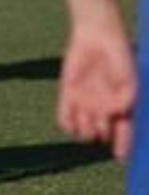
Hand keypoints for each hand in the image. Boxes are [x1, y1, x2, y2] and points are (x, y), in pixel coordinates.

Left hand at [57, 16, 135, 160]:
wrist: (99, 38)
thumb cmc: (120, 58)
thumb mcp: (129, 79)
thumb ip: (126, 99)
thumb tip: (119, 114)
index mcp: (123, 109)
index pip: (125, 135)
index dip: (123, 147)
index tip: (120, 157)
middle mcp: (104, 110)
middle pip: (102, 136)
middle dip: (102, 133)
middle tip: (103, 119)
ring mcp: (86, 104)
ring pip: (83, 132)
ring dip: (85, 130)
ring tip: (89, 115)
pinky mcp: (68, 96)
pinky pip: (65, 120)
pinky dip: (67, 124)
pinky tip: (72, 120)